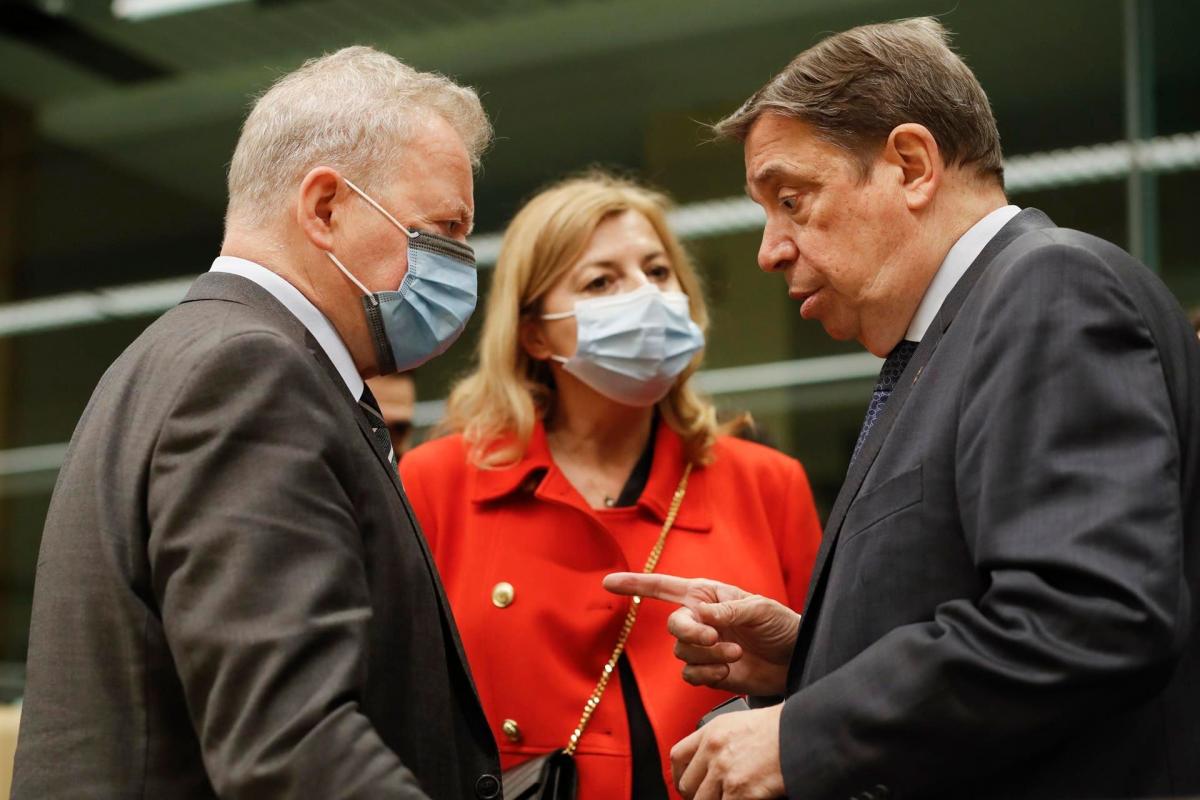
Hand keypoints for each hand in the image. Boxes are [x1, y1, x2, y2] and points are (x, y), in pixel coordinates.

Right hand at [602, 573, 798, 695]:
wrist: (796, 658)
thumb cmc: (781, 624)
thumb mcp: (758, 609)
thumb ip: (727, 611)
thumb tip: (699, 615)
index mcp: (707, 595)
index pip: (664, 587)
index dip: (635, 584)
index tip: (608, 582)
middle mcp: (700, 619)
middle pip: (674, 626)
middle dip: (692, 634)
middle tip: (716, 638)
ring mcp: (703, 647)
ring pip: (683, 654)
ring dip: (709, 657)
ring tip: (736, 655)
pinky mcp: (709, 671)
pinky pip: (690, 675)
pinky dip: (708, 676)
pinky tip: (728, 673)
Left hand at [671, 705, 784, 799]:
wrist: (802, 733)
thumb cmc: (781, 728)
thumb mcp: (741, 723)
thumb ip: (721, 741)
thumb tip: (712, 761)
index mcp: (712, 731)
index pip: (678, 756)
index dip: (679, 775)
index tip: (685, 784)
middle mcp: (713, 750)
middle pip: (687, 784)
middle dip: (695, 796)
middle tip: (708, 797)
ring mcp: (725, 771)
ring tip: (727, 798)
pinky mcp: (739, 790)